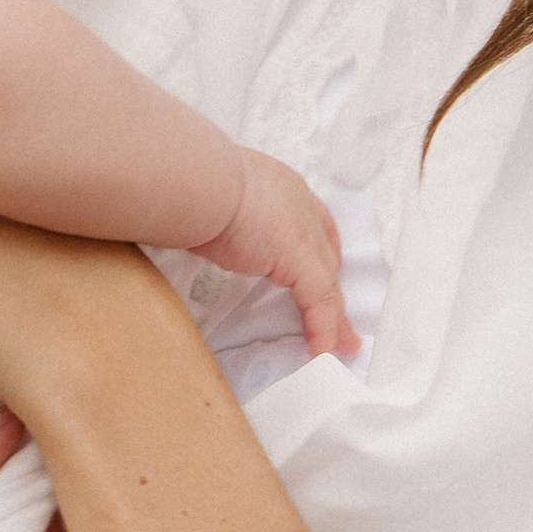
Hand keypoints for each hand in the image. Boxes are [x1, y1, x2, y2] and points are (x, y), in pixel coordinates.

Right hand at [196, 150, 353, 359]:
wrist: (200, 182)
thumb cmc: (193, 183)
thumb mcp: (213, 197)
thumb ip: (218, 215)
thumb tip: (198, 227)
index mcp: (281, 187)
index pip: (312, 222)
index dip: (318, 249)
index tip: (318, 270)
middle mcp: (301, 206)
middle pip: (328, 256)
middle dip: (331, 287)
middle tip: (333, 315)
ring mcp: (305, 234)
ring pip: (329, 283)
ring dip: (334, 318)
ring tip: (339, 343)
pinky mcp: (302, 262)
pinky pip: (320, 304)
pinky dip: (322, 329)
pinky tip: (321, 349)